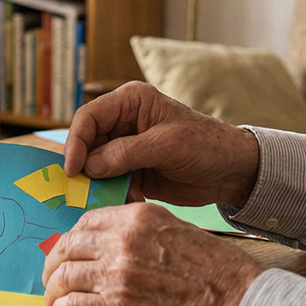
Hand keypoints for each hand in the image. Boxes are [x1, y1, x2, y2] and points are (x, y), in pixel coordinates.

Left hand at [42, 203, 263, 305]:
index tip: (69, 251)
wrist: (239, 305)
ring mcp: (117, 275)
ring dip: (55, 289)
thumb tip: (116, 240)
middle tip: (53, 277)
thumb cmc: (218, 272)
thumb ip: (144, 231)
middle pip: (68, 247)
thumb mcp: (179, 230)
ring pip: (64, 277)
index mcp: (138, 218)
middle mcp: (122, 242)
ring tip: (56, 298)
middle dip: (55, 263)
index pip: (87, 222)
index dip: (72, 239)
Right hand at [64, 82, 260, 208]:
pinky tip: (120, 203)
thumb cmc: (206, 146)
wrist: (233, 172)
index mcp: (131, 102)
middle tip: (76, 189)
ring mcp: (126, 148)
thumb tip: (89, 166)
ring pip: (95, 165)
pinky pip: (110, 182)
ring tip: (96, 200)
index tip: (72, 168)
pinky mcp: (132, 170)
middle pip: (87, 142)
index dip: (76, 142)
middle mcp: (123, 122)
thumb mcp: (166, 145)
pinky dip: (110, 194)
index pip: (89, 117)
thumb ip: (126, 153)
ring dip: (95, 183)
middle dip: (82, 165)